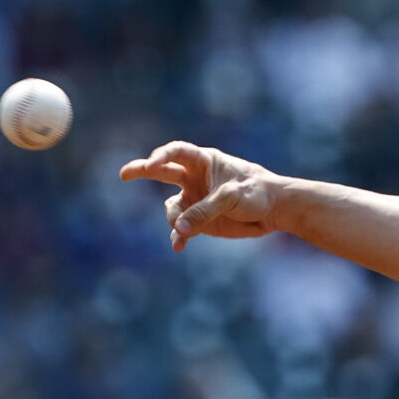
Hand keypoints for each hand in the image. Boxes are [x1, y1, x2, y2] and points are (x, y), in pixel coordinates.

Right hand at [120, 141, 281, 250]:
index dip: (162, 155)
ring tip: (184, 231)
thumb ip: (205, 210)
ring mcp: (194, 199)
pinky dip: (178, 237)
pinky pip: (181, 229)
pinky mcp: (198, 220)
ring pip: (172, 208)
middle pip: (162, 171)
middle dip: (142, 170)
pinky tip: (179, 246)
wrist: (275, 210)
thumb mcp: (232, 198)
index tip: (152, 162)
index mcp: (204, 161)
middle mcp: (194, 178)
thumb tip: (179, 227)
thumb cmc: (257, 192)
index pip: (177, 152)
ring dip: (174, 219)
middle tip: (123, 173)